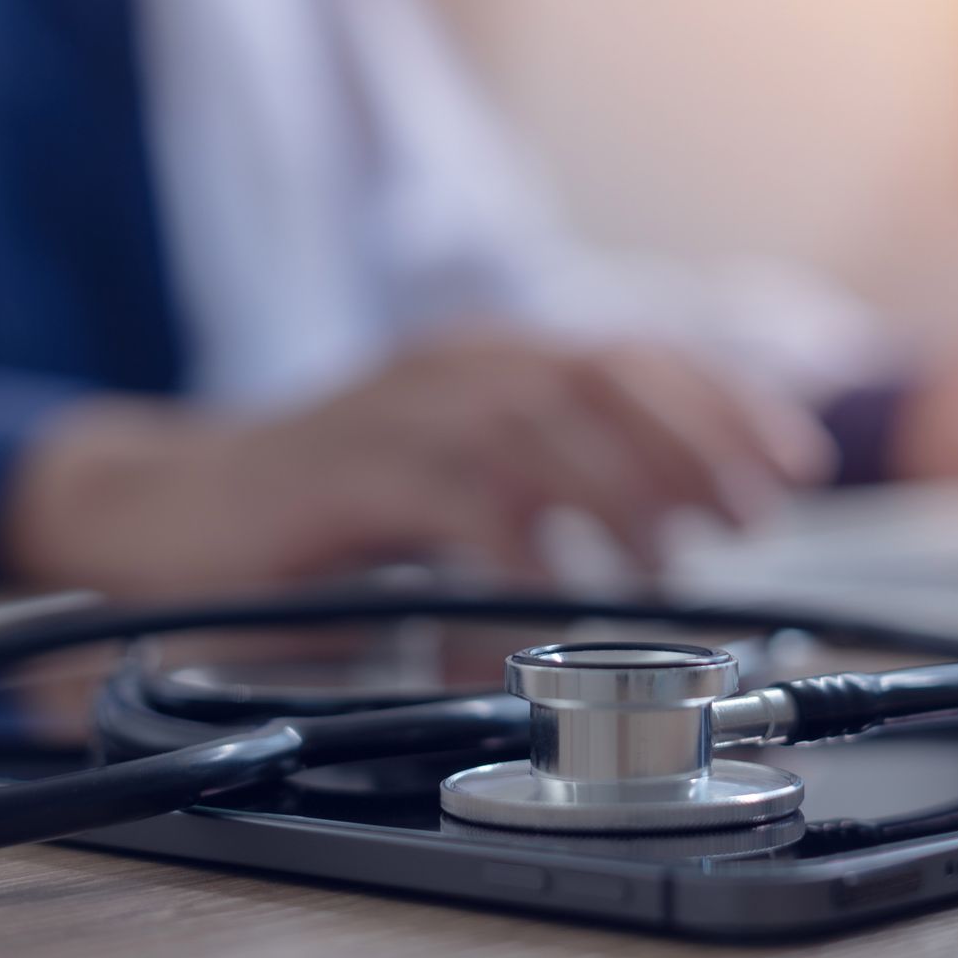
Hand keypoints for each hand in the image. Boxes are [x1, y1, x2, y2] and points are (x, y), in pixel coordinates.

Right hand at [3, 332, 830, 594]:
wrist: (167, 504)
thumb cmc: (319, 502)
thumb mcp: (449, 478)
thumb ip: (541, 483)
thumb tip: (663, 522)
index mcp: (486, 359)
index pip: (631, 356)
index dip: (724, 402)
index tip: (790, 462)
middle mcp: (451, 365)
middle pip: (600, 378)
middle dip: (693, 446)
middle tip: (747, 519)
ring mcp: (395, 410)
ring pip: (537, 427)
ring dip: (618, 495)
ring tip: (661, 562)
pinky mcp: (344, 469)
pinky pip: (453, 500)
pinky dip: (513, 552)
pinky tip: (546, 601)